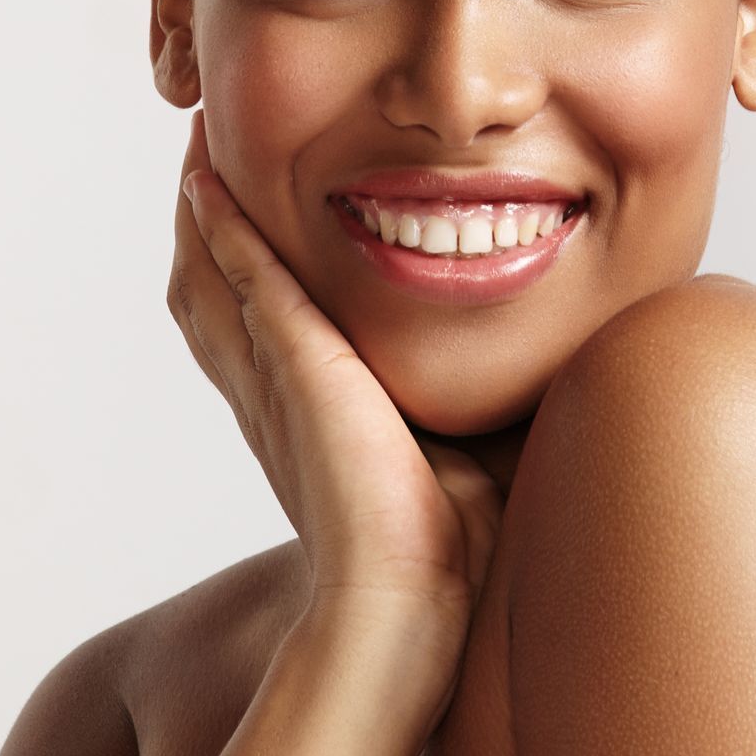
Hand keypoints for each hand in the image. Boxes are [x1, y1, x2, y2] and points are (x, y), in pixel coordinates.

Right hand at [170, 113, 503, 644]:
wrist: (413, 608)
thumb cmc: (451, 553)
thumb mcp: (467, 450)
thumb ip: (487, 402)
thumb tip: (557, 370)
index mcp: (304, 415)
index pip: (255, 325)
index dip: (240, 268)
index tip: (249, 212)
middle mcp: (271, 393)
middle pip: (208, 290)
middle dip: (204, 222)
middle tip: (201, 155)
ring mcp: (273, 377)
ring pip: (210, 274)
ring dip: (203, 210)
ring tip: (197, 148)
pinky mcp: (294, 363)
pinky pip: (243, 275)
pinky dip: (223, 227)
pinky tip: (213, 181)